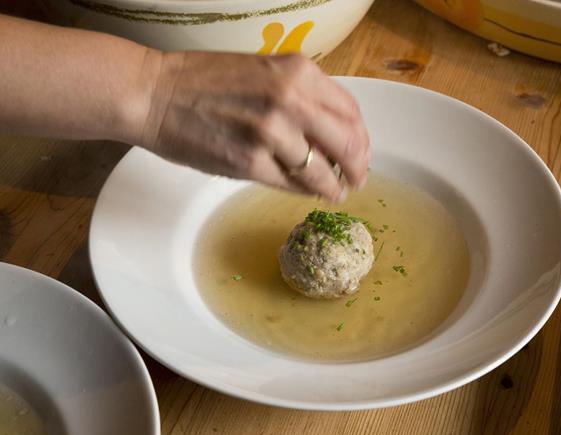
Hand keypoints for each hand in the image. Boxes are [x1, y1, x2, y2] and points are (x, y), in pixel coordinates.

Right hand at [136, 51, 370, 201]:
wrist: (154, 93)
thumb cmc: (205, 82)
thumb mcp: (264, 72)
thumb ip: (301, 96)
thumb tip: (333, 133)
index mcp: (297, 72)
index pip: (350, 111)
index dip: (362, 139)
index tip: (361, 153)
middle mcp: (290, 98)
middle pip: (347, 143)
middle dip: (358, 167)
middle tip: (357, 180)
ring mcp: (270, 132)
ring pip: (322, 171)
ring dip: (333, 186)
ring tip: (335, 192)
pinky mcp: (249, 162)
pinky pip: (291, 184)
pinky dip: (304, 191)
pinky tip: (307, 192)